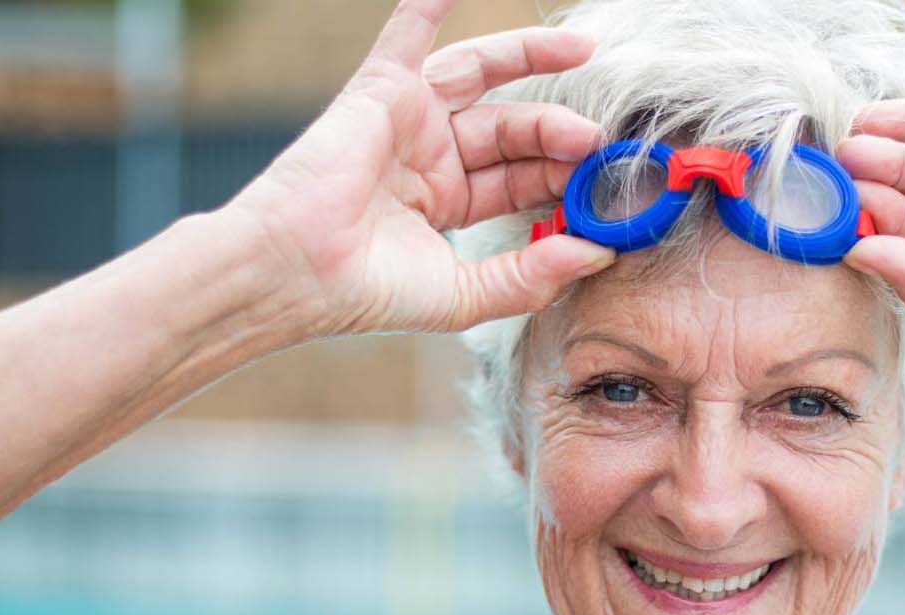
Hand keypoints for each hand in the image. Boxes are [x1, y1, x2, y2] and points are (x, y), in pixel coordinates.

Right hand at [226, 0, 614, 337]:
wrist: (297, 271)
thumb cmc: (367, 291)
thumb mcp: (466, 294)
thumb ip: (533, 275)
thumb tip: (599, 254)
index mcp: (450, 204)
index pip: (524, 181)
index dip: (566, 181)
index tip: (606, 190)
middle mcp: (433, 158)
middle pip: (513, 131)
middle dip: (559, 133)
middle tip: (597, 140)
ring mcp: (409, 121)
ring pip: (483, 77)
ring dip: (532, 58)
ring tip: (581, 50)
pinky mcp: (382, 91)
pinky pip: (410, 34)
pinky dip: (432, 3)